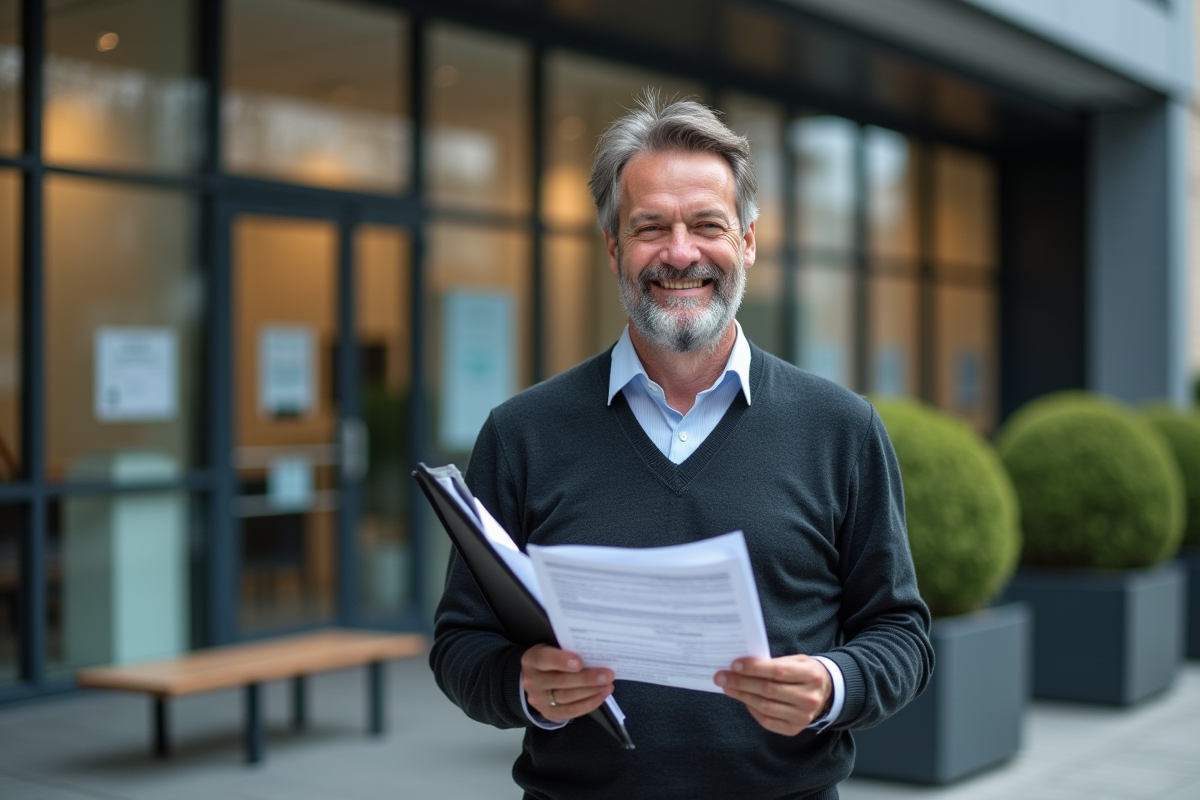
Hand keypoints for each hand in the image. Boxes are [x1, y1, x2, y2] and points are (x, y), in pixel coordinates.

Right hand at [520, 644, 613, 722]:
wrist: (537, 681)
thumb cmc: (551, 660)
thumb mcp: (552, 649)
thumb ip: (567, 650)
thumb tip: (594, 652)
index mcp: (532, 660)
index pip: (545, 659)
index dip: (562, 661)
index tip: (580, 662)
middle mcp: (532, 681)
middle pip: (561, 681)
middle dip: (587, 678)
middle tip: (608, 675)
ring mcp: (539, 700)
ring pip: (568, 697)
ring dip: (592, 691)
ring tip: (608, 684)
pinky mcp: (548, 713)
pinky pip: (571, 711)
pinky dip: (589, 703)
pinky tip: (602, 695)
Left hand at [714, 655, 831, 735]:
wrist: (825, 693)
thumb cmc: (804, 672)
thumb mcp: (796, 660)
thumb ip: (773, 662)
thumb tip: (741, 666)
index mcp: (811, 675)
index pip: (778, 671)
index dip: (755, 668)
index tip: (735, 664)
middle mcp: (809, 698)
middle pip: (768, 690)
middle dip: (741, 682)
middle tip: (722, 676)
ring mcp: (803, 716)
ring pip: (765, 706)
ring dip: (742, 696)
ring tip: (728, 687)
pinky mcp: (794, 729)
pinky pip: (767, 721)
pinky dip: (752, 709)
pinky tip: (743, 699)